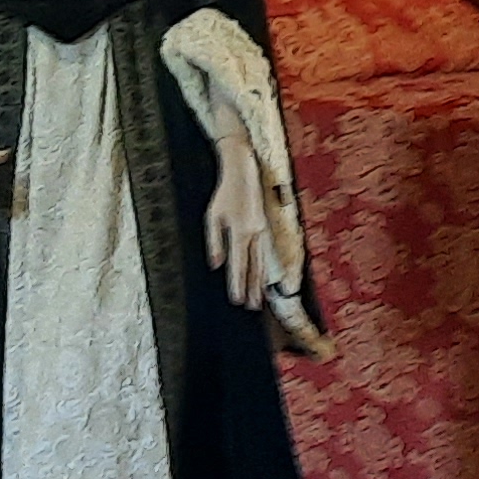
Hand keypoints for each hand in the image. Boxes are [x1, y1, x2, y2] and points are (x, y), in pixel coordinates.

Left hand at [205, 126, 276, 309]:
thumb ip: (214, 242)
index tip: (236, 300)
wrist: (245, 172)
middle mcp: (255, 234)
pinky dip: (264, 268)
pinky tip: (263, 277)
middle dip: (252, 288)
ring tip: (259, 298)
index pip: (238, 264)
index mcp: (240, 231)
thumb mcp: (212, 217)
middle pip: (254, 267)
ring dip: (260, 281)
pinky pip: (265, 253)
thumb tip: (216, 265)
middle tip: (251, 306)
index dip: (237, 283)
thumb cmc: (225, 194)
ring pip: (263, 262)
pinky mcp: (265, 228)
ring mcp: (263, 231)